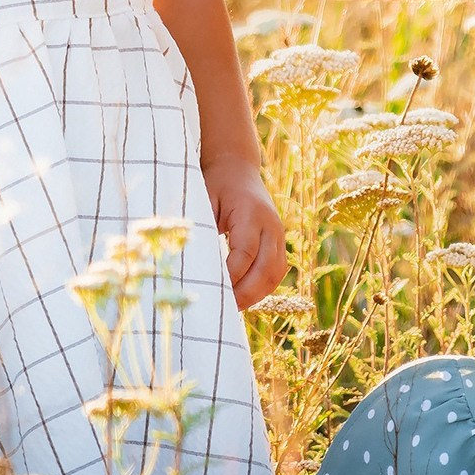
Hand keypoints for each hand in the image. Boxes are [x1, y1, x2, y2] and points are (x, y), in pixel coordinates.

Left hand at [203, 157, 288, 307]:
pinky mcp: (279, 241)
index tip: (212, 289)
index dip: (231, 275)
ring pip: (275, 274)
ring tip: (232, 308)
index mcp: (251, 212)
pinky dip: (263, 288)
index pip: (246, 252)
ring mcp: (279, 233)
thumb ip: (204, 228)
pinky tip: (244, 297)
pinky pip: (277, 271)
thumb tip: (194, 265)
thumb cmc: (215, 184)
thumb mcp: (204, 200)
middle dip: (245, 293)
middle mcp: (271, 224)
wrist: (237, 166)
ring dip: (256, 295)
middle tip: (222, 309)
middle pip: (266, 268)